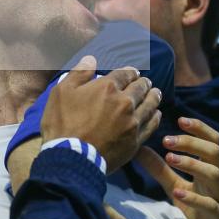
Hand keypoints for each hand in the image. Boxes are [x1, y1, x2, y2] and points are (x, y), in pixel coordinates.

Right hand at [41, 56, 162, 171]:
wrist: (71, 158)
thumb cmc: (62, 124)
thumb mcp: (61, 92)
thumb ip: (78, 73)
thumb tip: (91, 59)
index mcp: (107, 87)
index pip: (125, 74)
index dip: (130, 71)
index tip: (132, 72)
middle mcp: (124, 102)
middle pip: (140, 87)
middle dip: (143, 82)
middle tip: (146, 82)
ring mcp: (132, 122)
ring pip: (150, 104)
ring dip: (154, 96)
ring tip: (156, 93)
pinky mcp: (135, 140)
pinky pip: (151, 124)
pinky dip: (155, 116)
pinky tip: (156, 114)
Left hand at [135, 117, 218, 218]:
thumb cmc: (196, 203)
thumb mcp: (174, 184)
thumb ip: (160, 168)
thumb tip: (138, 149)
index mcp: (213, 166)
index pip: (213, 140)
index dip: (199, 128)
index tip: (179, 120)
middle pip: (213, 152)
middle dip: (191, 143)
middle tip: (167, 140)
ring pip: (214, 174)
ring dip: (191, 164)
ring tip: (170, 159)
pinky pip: (210, 204)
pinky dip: (194, 198)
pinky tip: (177, 193)